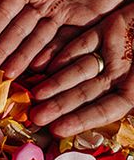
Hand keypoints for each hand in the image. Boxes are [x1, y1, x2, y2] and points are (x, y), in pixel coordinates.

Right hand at [0, 0, 133, 77]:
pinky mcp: (87, 18)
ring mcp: (64, 11)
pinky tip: (39, 70)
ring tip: (8, 76)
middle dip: (2, 51)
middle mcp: (43, 0)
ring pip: (38, 40)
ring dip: (22, 58)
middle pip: (18, 31)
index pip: (4, 10)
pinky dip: (53, 55)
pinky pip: (66, 40)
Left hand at [31, 4, 133, 136]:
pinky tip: (44, 63)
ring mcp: (114, 51)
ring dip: (56, 82)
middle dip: (60, 106)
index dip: (81, 121)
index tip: (57, 131)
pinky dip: (64, 51)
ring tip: (35, 94)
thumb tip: (132, 121)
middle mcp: (123, 74)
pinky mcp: (109, 28)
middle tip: (35, 118)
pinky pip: (83, 42)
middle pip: (85, 93)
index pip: (105, 110)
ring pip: (79, 69)